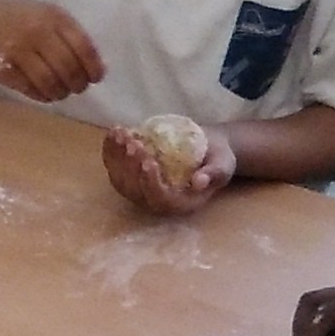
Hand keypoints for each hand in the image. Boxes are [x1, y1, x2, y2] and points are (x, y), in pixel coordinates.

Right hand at [0, 0, 103, 102]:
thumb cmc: (22, 17)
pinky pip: (29, 89)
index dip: (93, 67)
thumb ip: (71, 36)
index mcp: (53, 17)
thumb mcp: (49, 15)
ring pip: (49, 82)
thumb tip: (96, 69)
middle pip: (68, 68)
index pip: (83, 47)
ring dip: (61, 92)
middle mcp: (36, 32)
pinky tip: (45, 93)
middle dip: (78, 83)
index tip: (96, 77)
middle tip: (78, 88)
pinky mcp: (2, 68)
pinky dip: (42, 95)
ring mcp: (17, 51)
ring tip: (61, 92)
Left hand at [102, 122, 234, 215]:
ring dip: (117, 157)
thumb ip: (214, 174)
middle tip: (133, 142)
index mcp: (181, 204)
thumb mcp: (223, 164)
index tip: (150, 161)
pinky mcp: (131, 176)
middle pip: (136, 190)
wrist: (207, 148)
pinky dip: (110, 150)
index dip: (151, 183)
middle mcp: (157, 201)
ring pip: (121, 179)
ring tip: (122, 134)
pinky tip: (113, 132)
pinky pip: (115, 167)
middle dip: (130, 166)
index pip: (160, 199)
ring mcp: (141, 189)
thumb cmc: (218, 158)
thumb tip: (199, 182)